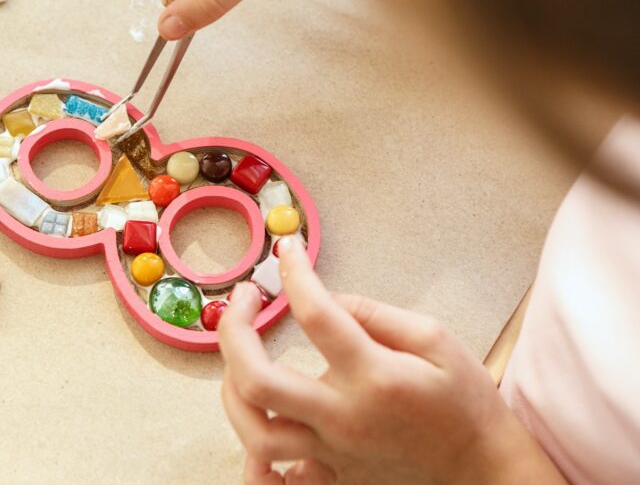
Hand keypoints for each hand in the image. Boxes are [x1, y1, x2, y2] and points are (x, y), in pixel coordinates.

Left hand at [218, 236, 566, 484]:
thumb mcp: (434, 339)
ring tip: (238, 357)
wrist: (483, 469)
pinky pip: (276, 481)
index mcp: (374, 376)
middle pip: (257, 380)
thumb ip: (373, 313)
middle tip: (242, 299)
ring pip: (254, 432)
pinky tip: (252, 429)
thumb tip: (324, 296)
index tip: (286, 251)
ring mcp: (333, 454)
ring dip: (231, 389)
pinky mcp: (332, 478)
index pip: (316, 314)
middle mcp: (345, 418)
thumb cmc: (463, 402)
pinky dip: (254, 459)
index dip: (294, 273)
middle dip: (233, 331)